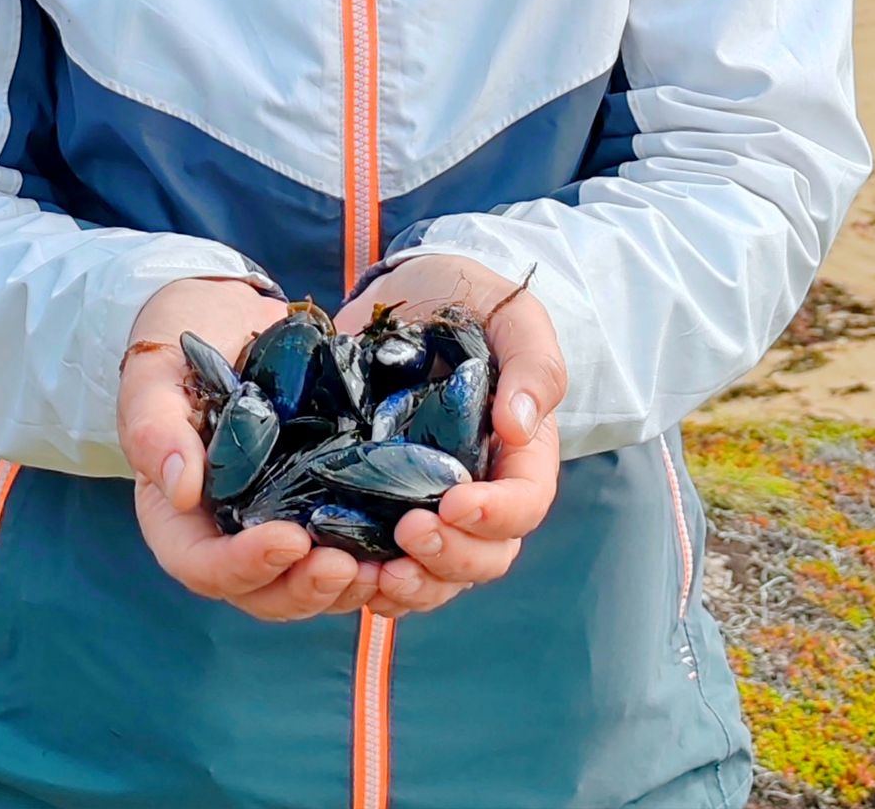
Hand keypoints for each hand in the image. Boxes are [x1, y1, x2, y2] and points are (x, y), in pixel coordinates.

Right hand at [119, 279, 379, 620]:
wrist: (221, 316)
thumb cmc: (174, 346)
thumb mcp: (153, 378)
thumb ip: (156, 430)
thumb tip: (181, 491)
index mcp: (176, 516)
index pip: (203, 566)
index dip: (244, 565)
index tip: (290, 539)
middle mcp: (224, 533)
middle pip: (261, 593)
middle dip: (304, 589)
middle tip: (347, 566)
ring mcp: (270, 521)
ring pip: (304, 583)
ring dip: (343, 588)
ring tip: (382, 568)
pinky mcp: (312, 503)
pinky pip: (338, 547)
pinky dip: (369, 557)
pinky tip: (402, 543)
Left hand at [331, 253, 565, 618]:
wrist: (415, 289)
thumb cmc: (474, 300)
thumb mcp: (514, 316)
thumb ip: (532, 365)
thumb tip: (518, 425)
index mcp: (519, 454)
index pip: (524, 505)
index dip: (496, 516)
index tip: (455, 502)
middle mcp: (479, 489)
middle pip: (484, 556)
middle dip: (451, 558)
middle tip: (408, 533)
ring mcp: (428, 499)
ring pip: (436, 574)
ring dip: (411, 585)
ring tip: (374, 572)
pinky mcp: (378, 497)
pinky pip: (383, 559)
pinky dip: (368, 576)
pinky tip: (342, 566)